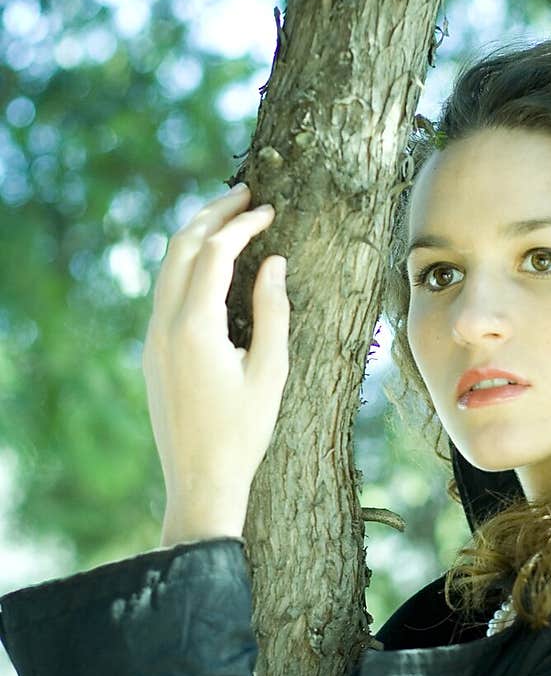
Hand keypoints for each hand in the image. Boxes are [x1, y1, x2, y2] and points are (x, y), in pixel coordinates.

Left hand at [143, 184, 289, 540]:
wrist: (201, 480)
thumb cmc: (243, 432)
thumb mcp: (271, 371)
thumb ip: (273, 310)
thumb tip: (273, 261)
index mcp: (194, 327)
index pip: (215, 253)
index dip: (244, 226)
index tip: (271, 211)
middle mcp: (165, 325)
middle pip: (180, 247)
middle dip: (211, 215)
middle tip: (244, 195)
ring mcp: (153, 337)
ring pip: (166, 266)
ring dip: (195, 236)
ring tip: (227, 218)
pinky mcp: (152, 351)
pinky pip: (164, 291)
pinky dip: (186, 264)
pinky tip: (210, 264)